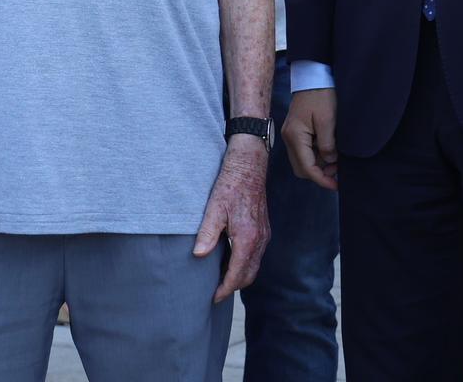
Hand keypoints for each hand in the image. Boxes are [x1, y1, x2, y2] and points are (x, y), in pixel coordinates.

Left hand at [193, 140, 270, 301]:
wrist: (249, 167)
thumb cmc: (230, 185)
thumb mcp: (214, 208)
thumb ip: (207, 234)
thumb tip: (198, 255)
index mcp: (247, 238)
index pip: (237, 274)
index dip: (225, 289)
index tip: (213, 297)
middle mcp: (259, 240)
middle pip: (249, 275)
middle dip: (233, 287)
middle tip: (216, 292)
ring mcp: (264, 235)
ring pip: (254, 266)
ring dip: (240, 276)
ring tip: (221, 279)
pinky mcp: (264, 230)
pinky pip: (256, 255)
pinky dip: (245, 264)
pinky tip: (231, 261)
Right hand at [283, 88, 338, 189]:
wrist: (313, 77)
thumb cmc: (321, 96)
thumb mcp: (328, 120)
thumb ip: (328, 144)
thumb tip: (330, 161)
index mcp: (295, 136)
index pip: (306, 167)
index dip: (321, 179)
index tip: (336, 185)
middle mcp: (289, 137)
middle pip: (301, 168)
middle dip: (319, 174)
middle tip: (338, 172)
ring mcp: (291, 134)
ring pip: (302, 160)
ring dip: (318, 165)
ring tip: (337, 161)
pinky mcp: (296, 131)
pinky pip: (304, 151)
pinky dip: (317, 156)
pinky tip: (330, 151)